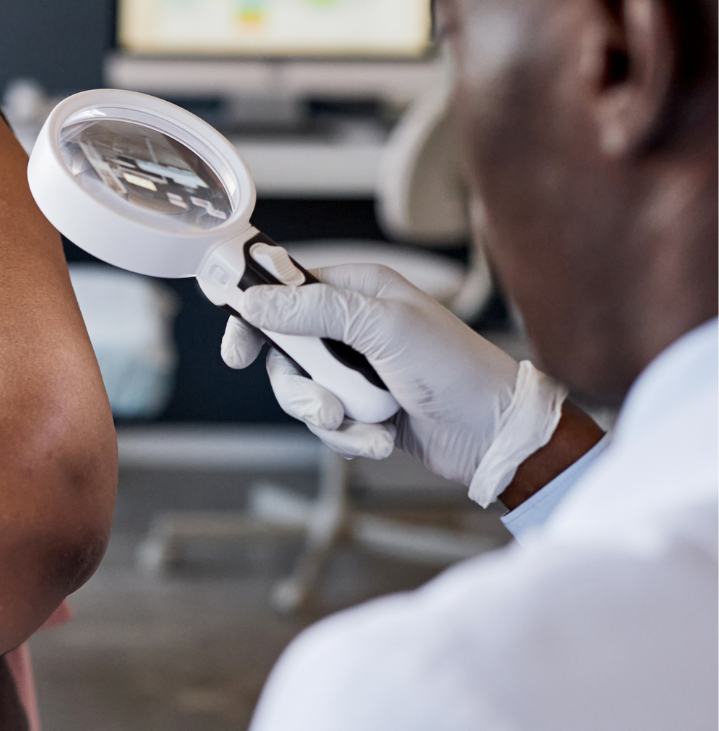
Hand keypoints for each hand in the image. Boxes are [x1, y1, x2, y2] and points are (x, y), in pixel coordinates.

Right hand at [219, 262, 543, 491]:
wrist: (493, 434)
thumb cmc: (454, 368)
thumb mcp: (384, 327)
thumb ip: (315, 310)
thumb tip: (255, 301)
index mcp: (360, 290)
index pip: (285, 291)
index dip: (255, 317)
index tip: (238, 350)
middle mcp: (353, 327)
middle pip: (285, 351)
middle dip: (302, 386)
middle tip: (323, 406)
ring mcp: (355, 369)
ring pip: (301, 392)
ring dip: (328, 416)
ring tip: (362, 425)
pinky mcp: (360, 407)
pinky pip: (324, 423)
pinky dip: (348, 437)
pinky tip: (379, 439)